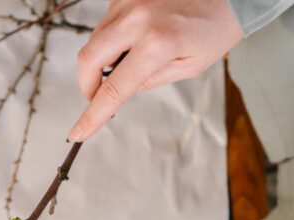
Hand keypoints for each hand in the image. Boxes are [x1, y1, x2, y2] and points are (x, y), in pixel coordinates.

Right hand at [68, 0, 243, 141]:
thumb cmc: (215, 29)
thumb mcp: (189, 67)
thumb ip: (150, 80)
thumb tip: (119, 88)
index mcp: (158, 44)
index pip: (114, 88)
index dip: (92, 115)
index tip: (77, 133)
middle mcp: (137, 18)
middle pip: (88, 59)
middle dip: (86, 85)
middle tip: (97, 96)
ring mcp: (128, 1)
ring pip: (94, 39)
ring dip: (101, 59)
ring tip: (128, 62)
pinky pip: (106, 22)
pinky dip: (112, 37)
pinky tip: (134, 38)